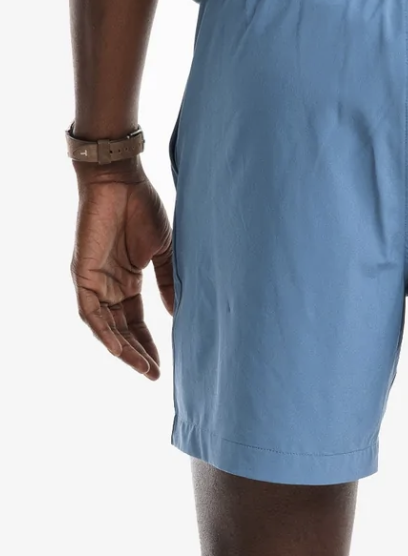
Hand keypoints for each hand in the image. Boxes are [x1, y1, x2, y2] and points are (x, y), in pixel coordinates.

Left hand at [71, 159, 174, 379]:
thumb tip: (177, 314)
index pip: (136, 321)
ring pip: (105, 327)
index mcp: (127, 280)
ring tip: (142, 367)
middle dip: (138, 353)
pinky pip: (89, 312)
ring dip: (123, 349)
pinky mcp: (82, 274)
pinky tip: (119, 349)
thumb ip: (167, 283)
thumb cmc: (142, 209)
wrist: (121, 181)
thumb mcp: (163, 252)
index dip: (149, 343)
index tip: (165, 364)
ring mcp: (93, 281)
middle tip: (155, 374)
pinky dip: (103, 332)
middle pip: (121, 329)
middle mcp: (107, 285)